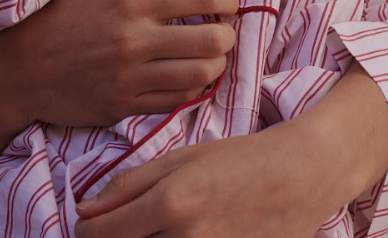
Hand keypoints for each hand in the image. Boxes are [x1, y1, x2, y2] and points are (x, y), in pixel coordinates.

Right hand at [0, 0, 238, 126]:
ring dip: (216, 64)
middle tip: (222, 30)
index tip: (228, 0)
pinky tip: (187, 77)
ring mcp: (130, 76)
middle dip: (228, 33)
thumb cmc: (62, 18)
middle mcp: (133, 39)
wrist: (20, 68)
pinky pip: (177, 101)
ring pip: (200, 74)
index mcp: (129, 2)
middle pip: (211, 39)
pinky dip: (192, 89)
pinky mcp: (125, 106)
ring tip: (210, 55)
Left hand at [73, 63, 387, 237]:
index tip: (88, 224)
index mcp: (171, 204)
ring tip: (153, 229)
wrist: (303, 175)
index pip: (103, 234)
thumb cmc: (240, 159)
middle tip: (121, 227)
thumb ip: (128, 185)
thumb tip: (84, 210)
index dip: (86, 230)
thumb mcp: (180, 158)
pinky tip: (180, 234)